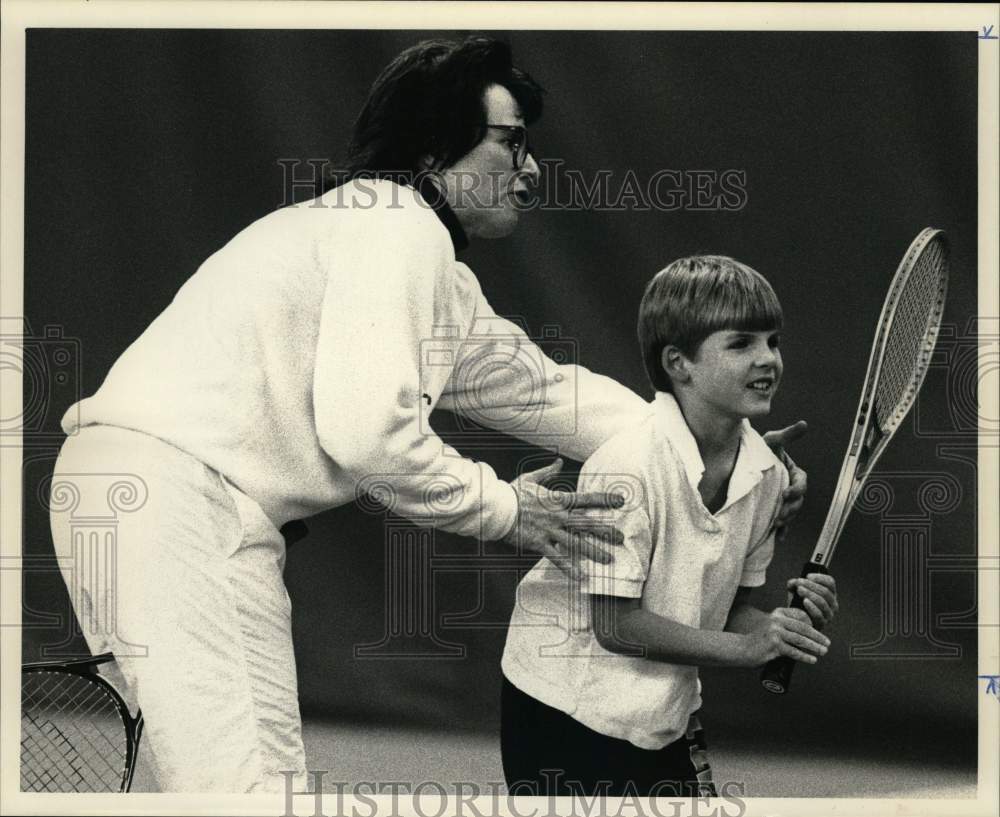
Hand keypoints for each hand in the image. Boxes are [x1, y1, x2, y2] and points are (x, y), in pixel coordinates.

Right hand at [502, 458, 624, 580]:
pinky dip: (569, 567)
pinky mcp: (539, 543)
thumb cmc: (512, 492)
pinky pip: (556, 557)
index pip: (586, 499)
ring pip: (575, 543)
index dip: (604, 500)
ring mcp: (549, 531)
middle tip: (622, 538)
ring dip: (593, 551)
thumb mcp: (531, 478)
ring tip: (609, 560)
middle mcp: (557, 516)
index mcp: (557, 500)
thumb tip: (559, 463)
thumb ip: (548, 472)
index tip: (621, 501)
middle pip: (586, 524)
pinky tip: (581, 576)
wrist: (496, 508)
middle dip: (605, 531)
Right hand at [741, 606, 829, 667]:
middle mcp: (777, 620)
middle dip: (817, 636)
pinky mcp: (774, 646)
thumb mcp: (773, 626)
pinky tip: (812, 660)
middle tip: (827, 643)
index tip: (819, 634)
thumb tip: (811, 635)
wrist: (744, 649)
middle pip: (803, 628)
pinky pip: (794, 652)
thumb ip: (788, 626)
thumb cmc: (762, 640)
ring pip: (800, 640)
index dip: (812, 624)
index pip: (801, 615)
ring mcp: (775, 633)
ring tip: (823, 651)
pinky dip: (805, 656)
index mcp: (778, 613)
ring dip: (814, 647)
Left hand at [762, 420, 807, 541]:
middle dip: (790, 509)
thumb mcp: (772, 441)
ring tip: (775, 523)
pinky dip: (782, 530)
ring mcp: (782, 499)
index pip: (802, 482)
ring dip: (786, 519)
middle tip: (779, 515)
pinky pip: (781, 522)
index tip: (785, 493)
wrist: (741, 459)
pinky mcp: (773, 507)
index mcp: (793, 472)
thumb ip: (787, 435)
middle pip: (798, 501)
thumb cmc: (759, 449)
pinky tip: (778, 537)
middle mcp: (790, 486)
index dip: (796, 489)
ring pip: (790, 512)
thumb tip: (804, 424)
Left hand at [787, 572, 838, 627]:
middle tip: (799, 582)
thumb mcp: (795, 591)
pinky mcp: (822, 623)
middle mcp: (833, 603)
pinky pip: (819, 614)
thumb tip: (795, 582)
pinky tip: (804, 601)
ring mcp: (829, 614)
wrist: (796, 621)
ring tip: (799, 590)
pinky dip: (812, 606)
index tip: (808, 576)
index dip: (820, 578)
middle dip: (811, 585)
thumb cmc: (798, 604)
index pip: (830, 582)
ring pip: (822, 602)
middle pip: (825, 591)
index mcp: (830, 593)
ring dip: (810, 594)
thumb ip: (794, 584)